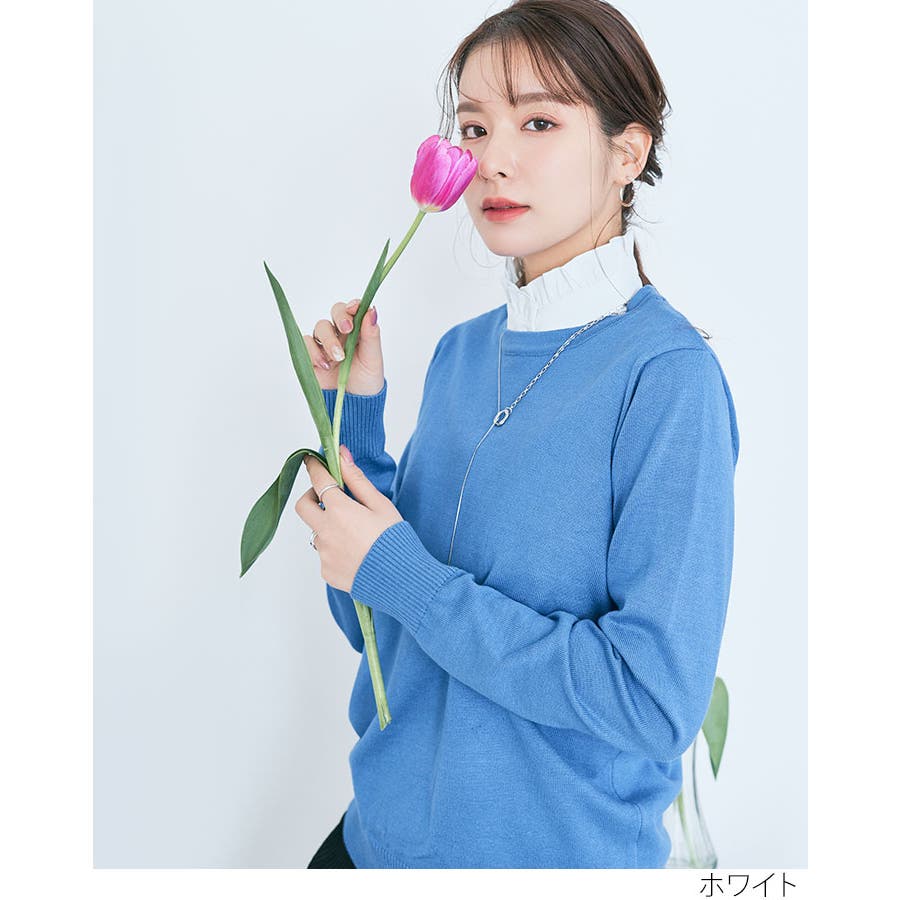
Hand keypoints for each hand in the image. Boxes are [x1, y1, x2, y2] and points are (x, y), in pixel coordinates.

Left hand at [296, 445, 402, 592]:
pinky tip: (357, 554)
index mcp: (340, 511)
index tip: (311, 461)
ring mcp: (324, 554)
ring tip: (355, 534)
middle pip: (303, 506)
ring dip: (328, 527)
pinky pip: (325, 555)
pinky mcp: (326, 571)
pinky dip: (336, 549)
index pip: (318, 480)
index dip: (313, 468)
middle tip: (327, 497)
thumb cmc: (395, 540)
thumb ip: (357, 479)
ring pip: (316, 532)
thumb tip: (341, 455)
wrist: (402, 580)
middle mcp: (325, 532)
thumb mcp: (380, 505)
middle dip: (310, 497)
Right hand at [303, 298, 384, 394]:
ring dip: (329, 340)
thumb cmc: (366, 382)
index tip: (355, 308)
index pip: (354, 310)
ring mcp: (325, 343)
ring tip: (338, 358)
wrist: (352, 405)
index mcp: (359, 331)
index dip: (353, 306)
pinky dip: (314, 351)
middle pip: (336, 311)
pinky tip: (325, 365)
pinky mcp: (311, 355)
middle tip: (346, 329)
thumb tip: (372, 311)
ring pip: (321, 327)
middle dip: (340, 317)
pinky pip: (306, 343)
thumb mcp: (373, 360)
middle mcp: (342, 333)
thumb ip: (371, 335)